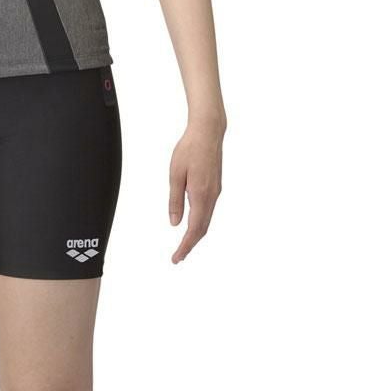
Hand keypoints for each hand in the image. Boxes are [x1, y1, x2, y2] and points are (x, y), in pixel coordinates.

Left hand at [168, 119, 223, 263]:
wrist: (208, 132)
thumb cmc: (189, 150)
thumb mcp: (175, 174)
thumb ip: (175, 200)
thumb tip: (174, 223)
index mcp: (201, 195)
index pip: (194, 229)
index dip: (185, 246)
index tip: (177, 258)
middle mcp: (211, 197)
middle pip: (202, 228)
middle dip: (190, 244)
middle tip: (177, 257)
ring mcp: (215, 192)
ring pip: (206, 220)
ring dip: (195, 234)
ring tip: (183, 244)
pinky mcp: (215, 187)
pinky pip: (208, 210)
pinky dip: (200, 222)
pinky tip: (191, 223)